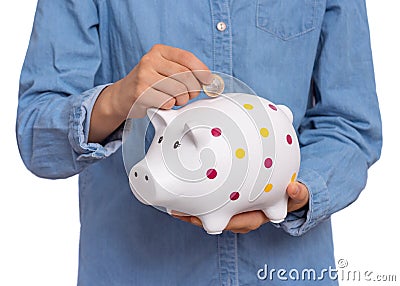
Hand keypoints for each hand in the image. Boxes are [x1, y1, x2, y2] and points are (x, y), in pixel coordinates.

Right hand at [89, 44, 211, 141]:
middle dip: (193, 89)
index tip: (207, 80)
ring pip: (178, 90)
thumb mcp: (164, 69)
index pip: (187, 58)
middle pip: (185, 76)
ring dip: (182, 100)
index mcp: (159, 51)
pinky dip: (170, 106)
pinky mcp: (140, 93)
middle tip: (189, 95)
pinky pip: (167, 102)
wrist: (123, 96)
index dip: (202, 71)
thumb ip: (184, 70)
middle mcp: (150, 60)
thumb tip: (207, 80)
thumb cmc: (148, 83)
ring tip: (174, 99)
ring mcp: (143, 76)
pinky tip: (162, 103)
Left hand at [173, 182, 308, 233]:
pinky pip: (211, 207)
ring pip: (212, 216)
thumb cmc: (288, 195)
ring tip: (175, 207)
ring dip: (194, 213)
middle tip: (180, 213)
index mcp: (259, 216)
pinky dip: (198, 204)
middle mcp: (245, 217)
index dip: (223, 221)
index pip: (240, 222)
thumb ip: (299, 193)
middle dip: (200, 219)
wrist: (287, 194)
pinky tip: (184, 197)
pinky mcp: (228, 204)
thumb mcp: (297, 195)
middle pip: (220, 221)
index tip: (206, 218)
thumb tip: (295, 189)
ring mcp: (235, 212)